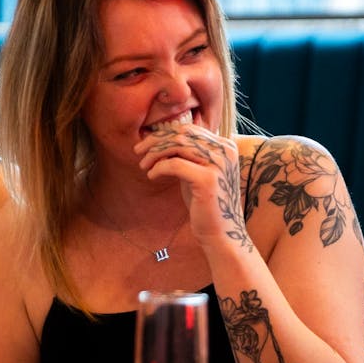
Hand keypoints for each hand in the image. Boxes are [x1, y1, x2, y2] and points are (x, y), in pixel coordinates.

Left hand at [134, 123, 248, 249]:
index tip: (147, 144)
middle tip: (138, 151)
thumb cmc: (205, 205)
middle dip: (156, 140)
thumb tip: (160, 139)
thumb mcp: (195, 173)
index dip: (165, 133)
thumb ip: (185, 156)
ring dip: (155, 153)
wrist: (221, 233)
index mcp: (225, 146)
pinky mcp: (208, 180)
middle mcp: (225, 151)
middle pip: (183, 133)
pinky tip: (151, 176)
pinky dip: (159, 168)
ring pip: (178, 145)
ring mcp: (219, 164)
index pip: (190, 129)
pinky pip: (175, 165)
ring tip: (143, 165)